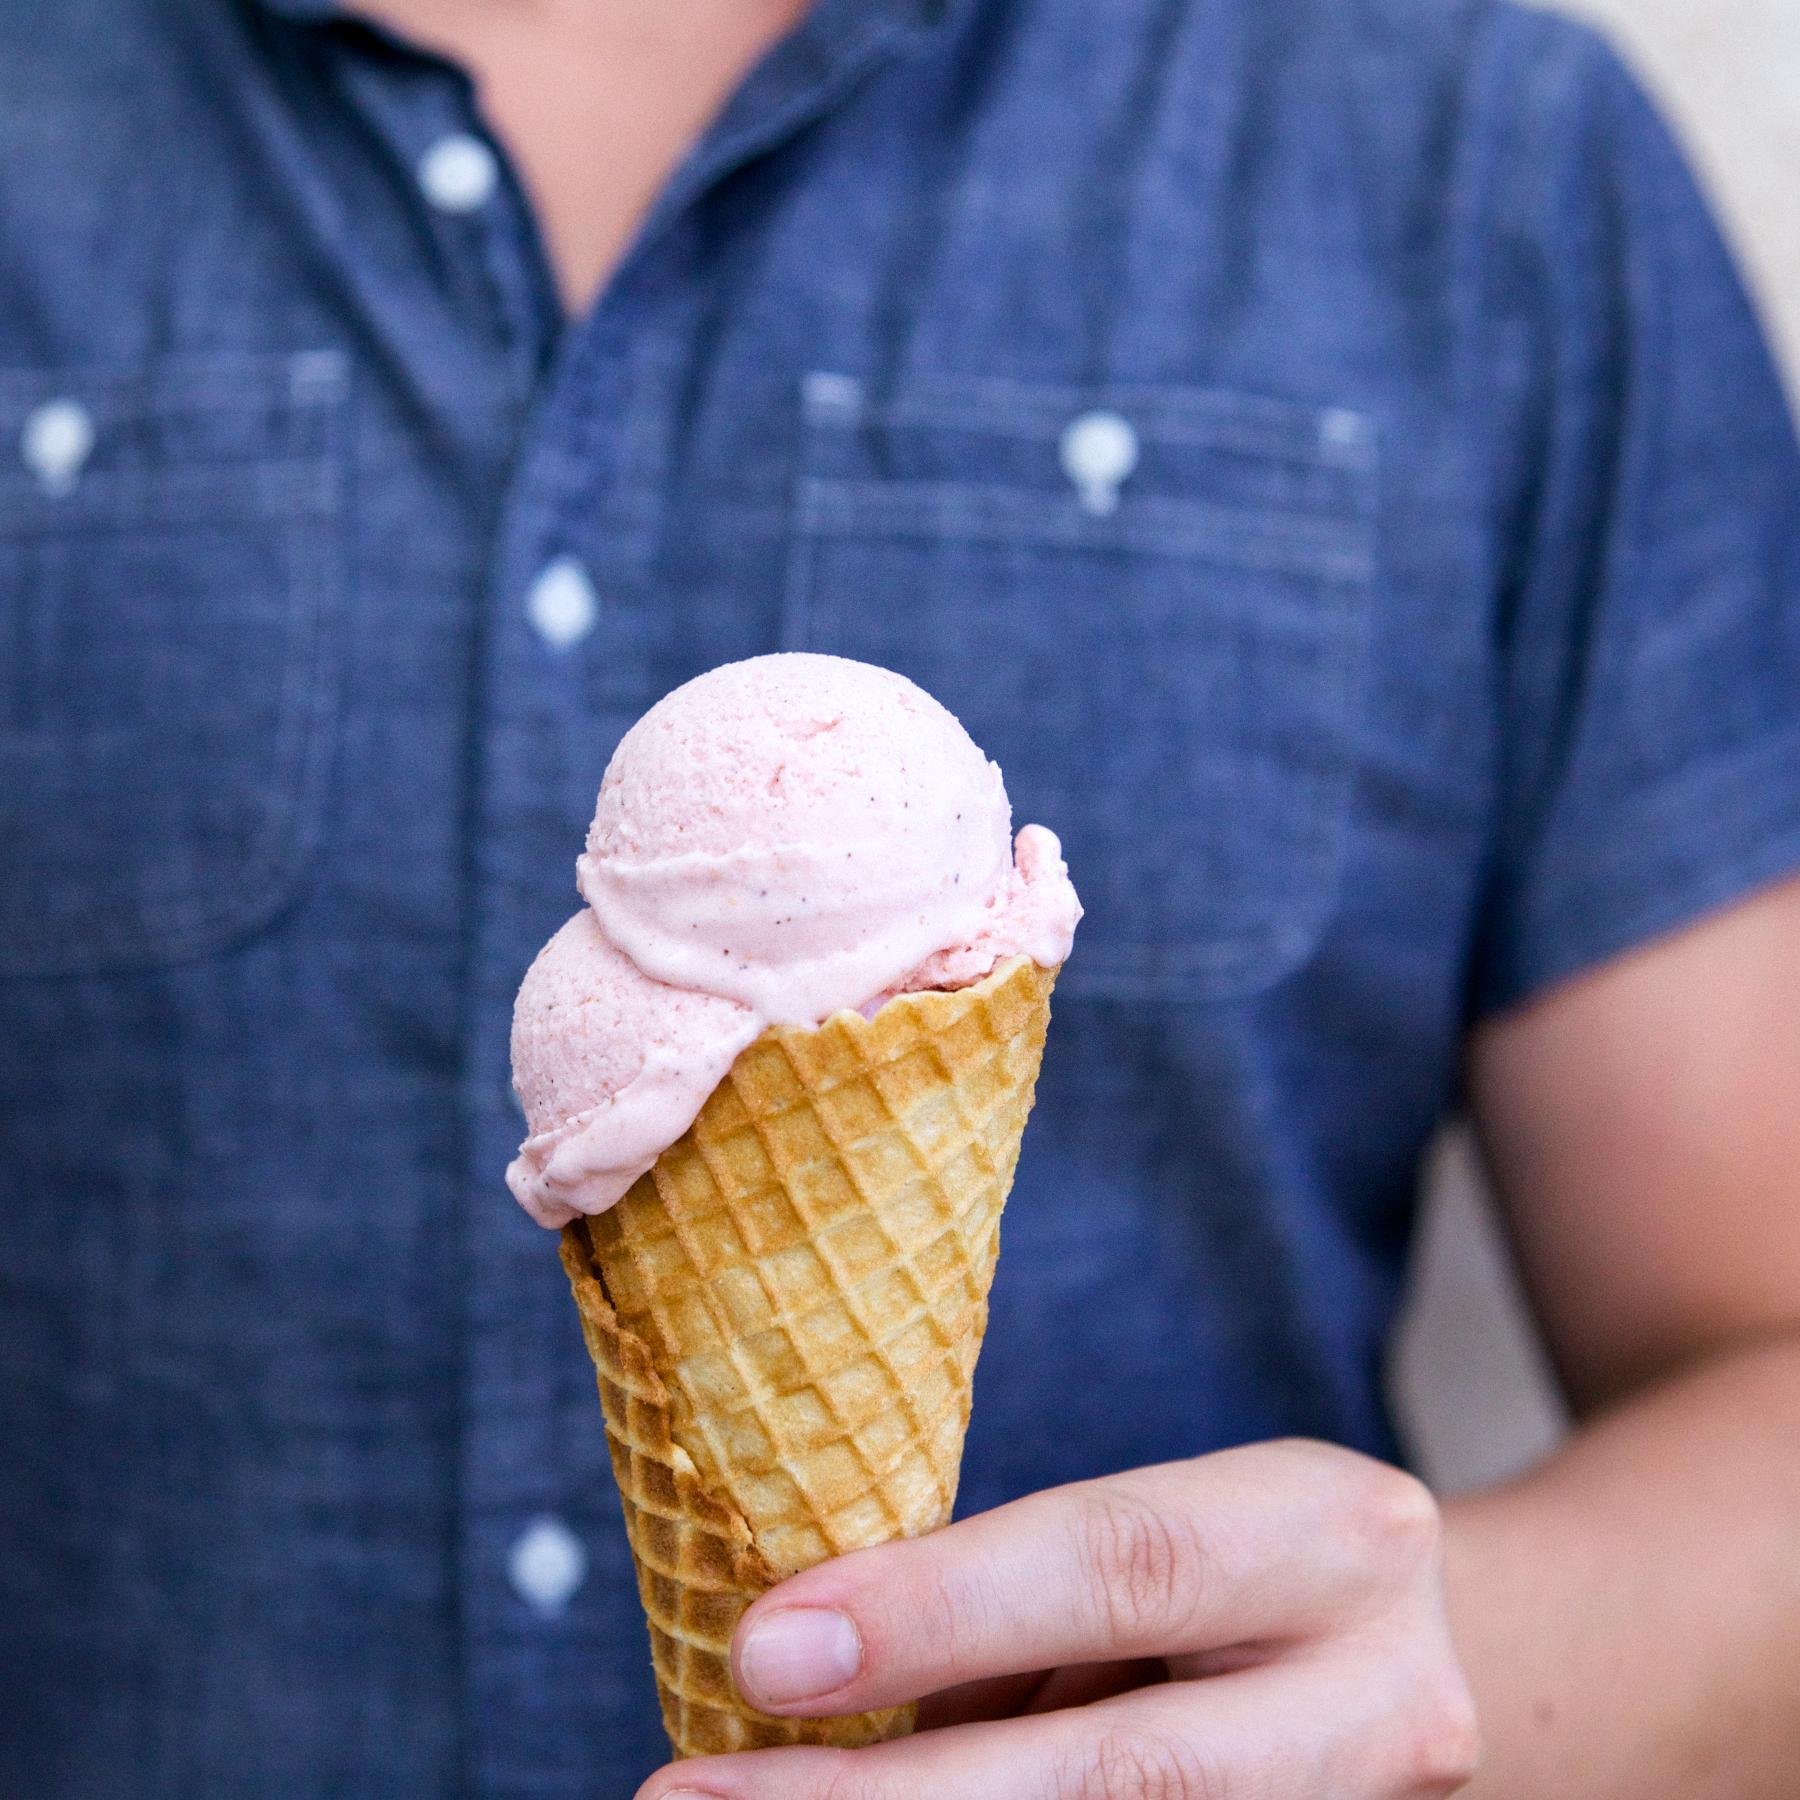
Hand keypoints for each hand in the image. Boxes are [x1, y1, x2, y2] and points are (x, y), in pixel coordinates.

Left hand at [634, 1440, 1479, 1797]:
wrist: (1419, 1658)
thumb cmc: (1234, 1566)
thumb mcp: (1158, 1527)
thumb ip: (1016, 1598)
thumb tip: (803, 1661)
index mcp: (1324, 1534)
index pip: (1116, 1566)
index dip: (936, 1610)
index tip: (761, 1646)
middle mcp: (1372, 1696)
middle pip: (1117, 1775)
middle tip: (693, 1797)